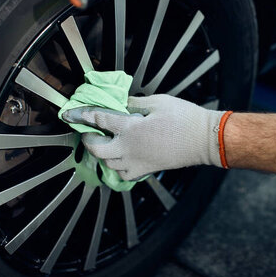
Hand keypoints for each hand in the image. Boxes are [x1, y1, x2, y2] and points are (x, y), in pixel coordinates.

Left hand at [62, 94, 225, 179]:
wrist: (204, 139)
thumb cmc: (184, 118)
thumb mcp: (157, 101)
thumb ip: (134, 102)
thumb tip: (121, 102)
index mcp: (131, 127)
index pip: (99, 119)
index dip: (83, 115)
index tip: (72, 114)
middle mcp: (130, 148)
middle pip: (96, 149)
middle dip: (88, 140)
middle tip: (88, 132)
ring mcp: (137, 161)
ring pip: (108, 164)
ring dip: (102, 154)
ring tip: (105, 143)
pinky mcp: (147, 169)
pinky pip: (124, 174)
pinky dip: (118, 168)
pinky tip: (121, 159)